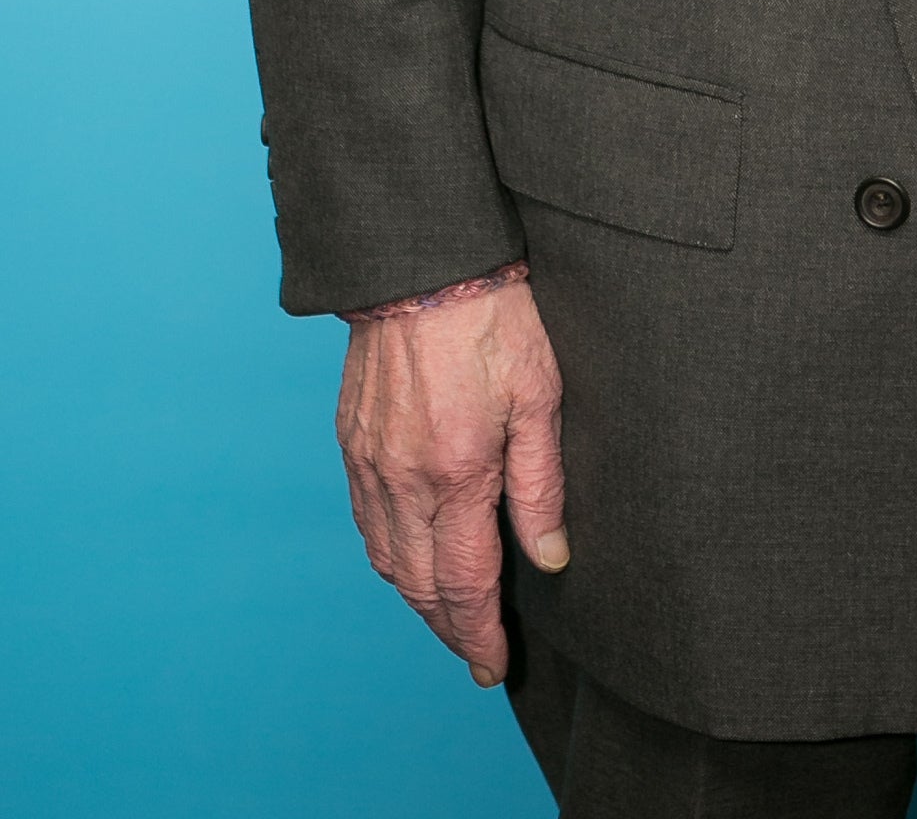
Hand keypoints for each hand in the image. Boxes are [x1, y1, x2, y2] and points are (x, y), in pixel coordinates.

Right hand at [335, 276, 567, 684]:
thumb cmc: (493, 319)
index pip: (465, 584)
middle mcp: (403, 479)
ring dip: (417, 599)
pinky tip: (409, 559)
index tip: (493, 667)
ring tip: (449, 618)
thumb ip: (541, 484)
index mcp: (456, 472)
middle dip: (449, 630)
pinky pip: (366, 521)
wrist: (423, 264)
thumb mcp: (539, 396)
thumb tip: (550, 558)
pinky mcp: (352, 440)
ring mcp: (370, 461)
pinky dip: (388, 556)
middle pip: (420, 585)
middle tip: (475, 657)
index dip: (479, 636)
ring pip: (386, 560)